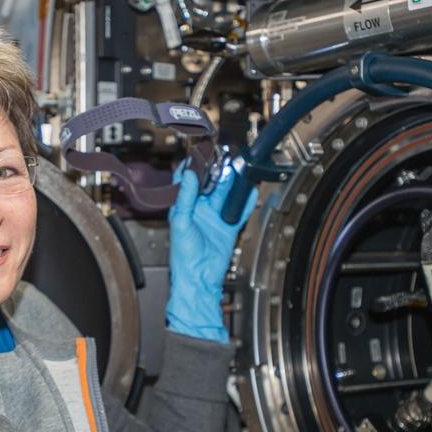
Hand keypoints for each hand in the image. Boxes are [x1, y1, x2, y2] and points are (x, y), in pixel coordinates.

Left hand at [166, 165, 257, 342]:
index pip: (188, 181)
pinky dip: (245, 201)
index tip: (200, 154)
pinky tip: (249, 191)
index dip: (194, 167)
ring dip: (232, 184)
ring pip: (226, 195)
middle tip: (225, 160)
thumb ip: (185, 198)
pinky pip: (239, 211)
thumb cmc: (183, 256)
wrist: (199, 277)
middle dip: (218, 171)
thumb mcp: (181, 222)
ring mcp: (215, 217)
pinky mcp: (228, 227)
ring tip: (238, 171)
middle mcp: (200, 210)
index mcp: (184, 207)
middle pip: (211, 185)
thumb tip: (187, 176)